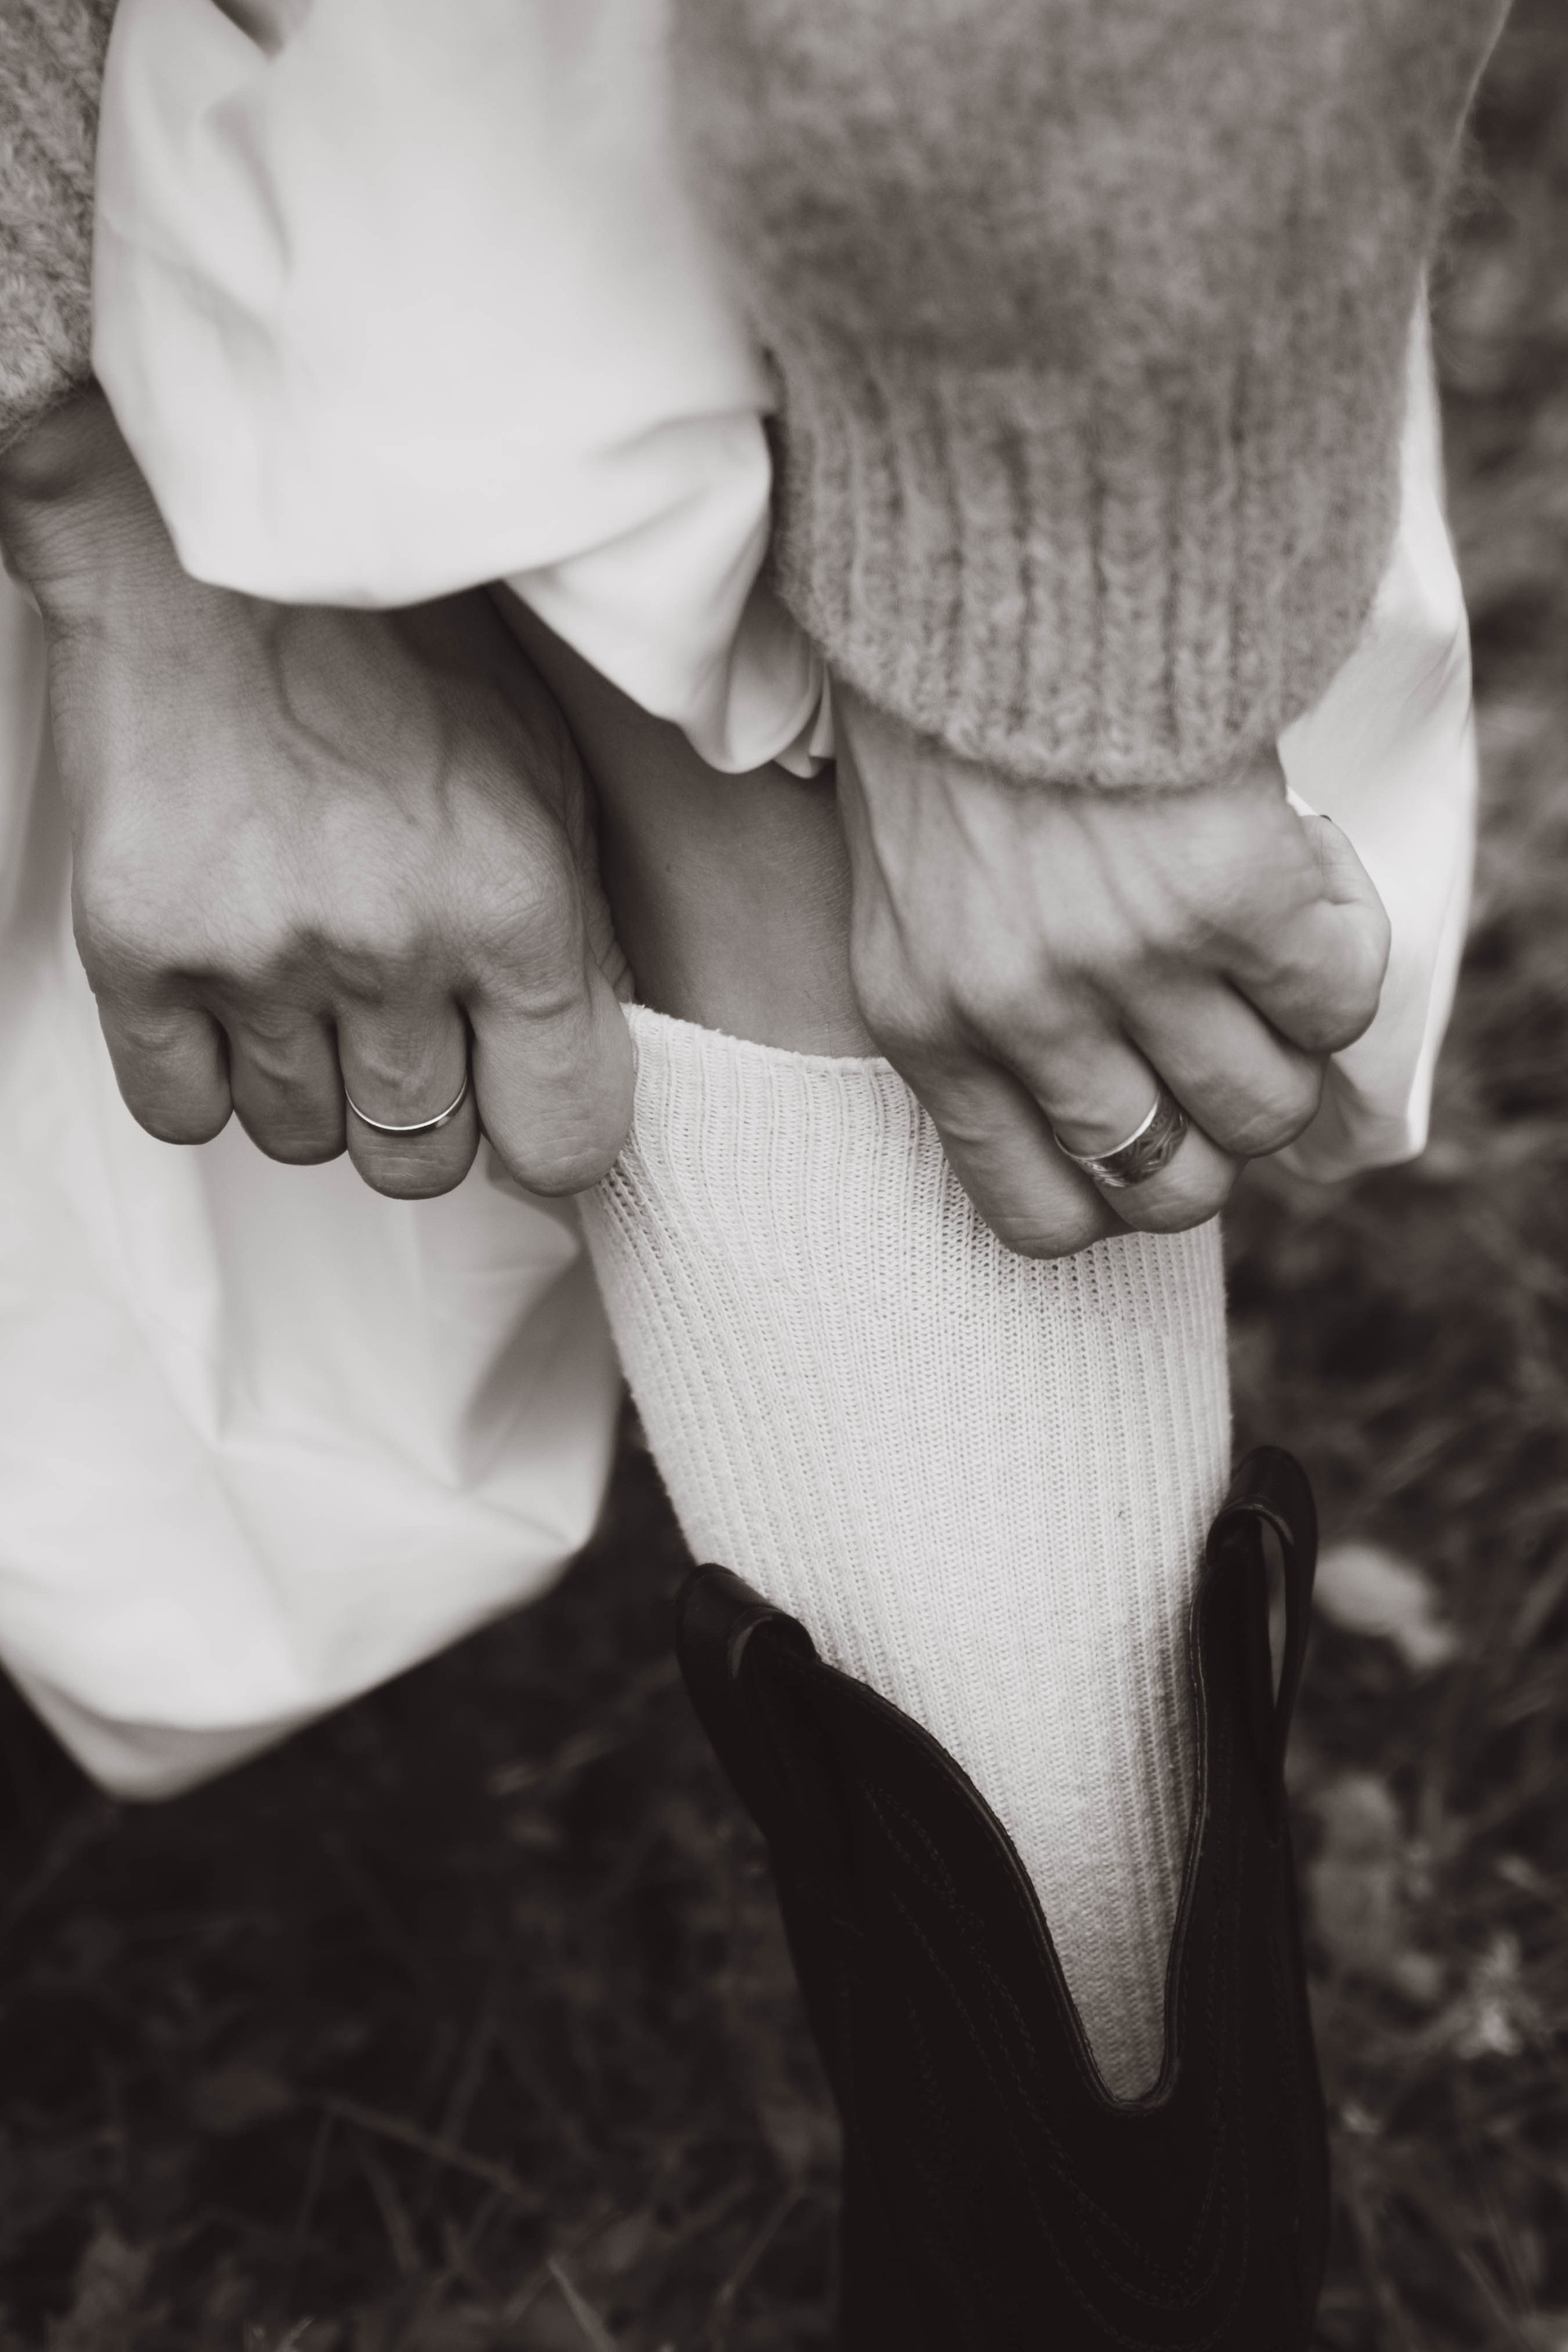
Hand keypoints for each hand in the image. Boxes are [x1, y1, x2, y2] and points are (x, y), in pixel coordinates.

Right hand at [0, 391, 632, 1200]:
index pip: (563, 1138)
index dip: (548, 1143)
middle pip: (421, 1158)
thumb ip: (571, 937)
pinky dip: (210, 1079)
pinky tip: (234, 994)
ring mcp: (255, 955)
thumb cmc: (397, 643)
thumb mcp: (546, 775)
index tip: (528, 1117)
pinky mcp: (136, 947)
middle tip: (411, 1025)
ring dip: (318, 1085)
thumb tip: (576, 1077)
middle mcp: (391, 944)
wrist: (219, 535)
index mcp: (517, 902)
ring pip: (304, 1139)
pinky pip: (183, 1113)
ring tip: (314, 973)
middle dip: (427, 1112)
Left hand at [835, 687, 1390, 1257]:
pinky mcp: (1235, 893)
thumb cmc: (945, 709)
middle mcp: (1022, 1013)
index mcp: (925, 1021)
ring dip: (1291, 1042)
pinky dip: (1342, 945)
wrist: (992, 544)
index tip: (1149, 1122)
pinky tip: (1298, 868)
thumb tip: (1110, 1103)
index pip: (1044, 1215)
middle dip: (1221, 1129)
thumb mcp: (915, 884)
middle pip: (1176, 1185)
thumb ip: (980, 1004)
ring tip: (1263, 945)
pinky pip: (1339, 998)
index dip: (1119, 1190)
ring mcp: (1131, 961)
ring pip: (1270, 1107)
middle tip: (1227, 1036)